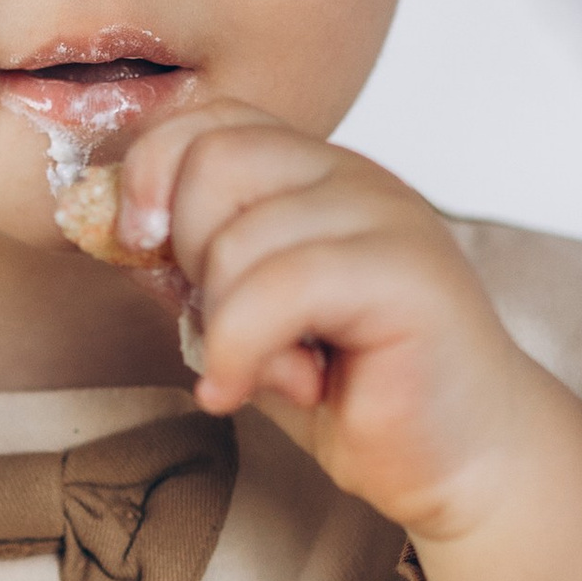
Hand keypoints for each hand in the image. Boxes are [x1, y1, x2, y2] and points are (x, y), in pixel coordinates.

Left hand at [116, 102, 581, 580]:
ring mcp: (387, 218)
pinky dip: (240, 349)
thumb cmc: (361, 396)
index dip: (152, 172)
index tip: (142, 251)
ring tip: (266, 372)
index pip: (210, 118)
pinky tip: (251, 388)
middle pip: (214, 158)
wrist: (466, 463)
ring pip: (240, 235)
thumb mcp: (249, 324)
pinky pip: (279, 287)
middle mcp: (355, 178)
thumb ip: (193, 273)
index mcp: (316, 175)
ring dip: (223, 323)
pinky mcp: (408, 273)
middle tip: (220, 325)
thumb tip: (115, 232)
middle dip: (187, 253)